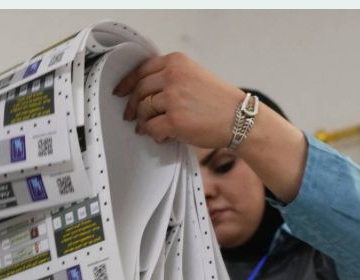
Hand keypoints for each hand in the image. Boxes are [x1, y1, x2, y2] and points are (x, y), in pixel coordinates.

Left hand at [113, 52, 244, 147]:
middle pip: (139, 91)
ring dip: (143, 122)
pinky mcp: (175, 120)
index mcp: (177, 62)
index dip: (127, 83)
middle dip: (131, 106)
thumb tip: (143, 93)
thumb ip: (170, 77)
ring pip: (143, 110)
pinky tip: (161, 136)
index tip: (119, 92)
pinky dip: (153, 133)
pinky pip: (151, 127)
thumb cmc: (219, 101)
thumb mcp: (195, 76)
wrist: (240, 118)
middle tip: (130, 117)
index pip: (142, 70)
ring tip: (150, 128)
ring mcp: (173, 99)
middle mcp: (173, 77)